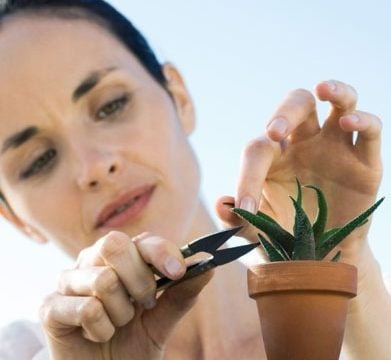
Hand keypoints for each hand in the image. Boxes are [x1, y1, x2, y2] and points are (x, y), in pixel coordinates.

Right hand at [39, 231, 211, 358]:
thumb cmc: (133, 342)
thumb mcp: (163, 319)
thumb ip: (182, 293)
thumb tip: (209, 267)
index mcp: (121, 257)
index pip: (142, 239)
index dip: (162, 252)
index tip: (178, 272)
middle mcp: (92, 260)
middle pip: (114, 244)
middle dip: (139, 280)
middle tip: (144, 304)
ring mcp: (69, 281)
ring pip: (103, 280)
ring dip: (121, 312)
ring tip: (119, 323)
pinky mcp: (50, 307)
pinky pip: (87, 308)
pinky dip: (102, 330)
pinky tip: (98, 335)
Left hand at [216, 80, 381, 265]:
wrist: (318, 255)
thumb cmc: (282, 235)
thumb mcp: (257, 231)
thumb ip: (239, 220)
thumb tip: (221, 205)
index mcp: (273, 155)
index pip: (258, 150)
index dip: (247, 177)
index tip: (245, 209)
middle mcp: (303, 143)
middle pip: (298, 104)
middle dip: (286, 111)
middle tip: (275, 131)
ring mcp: (336, 148)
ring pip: (340, 103)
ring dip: (335, 90)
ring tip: (322, 89)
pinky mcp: (364, 162)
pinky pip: (370, 132)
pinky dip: (364, 121)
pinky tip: (350, 123)